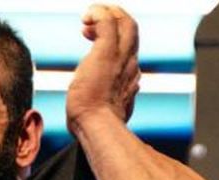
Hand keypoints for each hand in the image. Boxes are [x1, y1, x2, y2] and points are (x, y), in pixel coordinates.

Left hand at [66, 5, 139, 129]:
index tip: (91, 38)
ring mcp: (121, 58)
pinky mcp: (108, 53)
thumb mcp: (105, 111)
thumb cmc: (95, 126)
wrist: (97, 127)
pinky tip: (86, 18)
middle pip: (132, 30)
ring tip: (88, 17)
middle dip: (115, 18)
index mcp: (130, 79)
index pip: (129, 49)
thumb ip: (109, 102)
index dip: (113, 39)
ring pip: (125, 22)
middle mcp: (131, 66)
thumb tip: (105, 105)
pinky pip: (108, 21)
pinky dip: (98, 13)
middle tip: (93, 21)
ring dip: (106, 13)